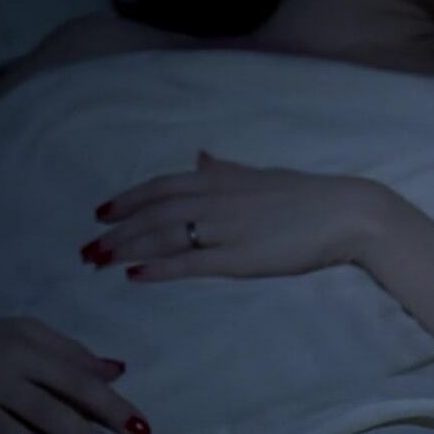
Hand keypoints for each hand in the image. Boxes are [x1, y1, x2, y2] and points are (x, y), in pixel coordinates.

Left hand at [84, 152, 378, 281]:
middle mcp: (215, 200)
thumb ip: (227, 170)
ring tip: (99, 262)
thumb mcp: (261, 175)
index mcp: (221, 179)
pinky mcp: (240, 258)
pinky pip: (190, 263)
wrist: (346, 213)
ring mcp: (225, 229)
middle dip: (116, 231)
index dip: (128, 199)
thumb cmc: (308, 196)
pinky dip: (159, 268)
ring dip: (126, 249)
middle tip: (86, 248)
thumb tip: (200, 157)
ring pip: (163, 237)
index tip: (100, 212)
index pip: (161, 186)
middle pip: (153, 213)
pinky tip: (136, 276)